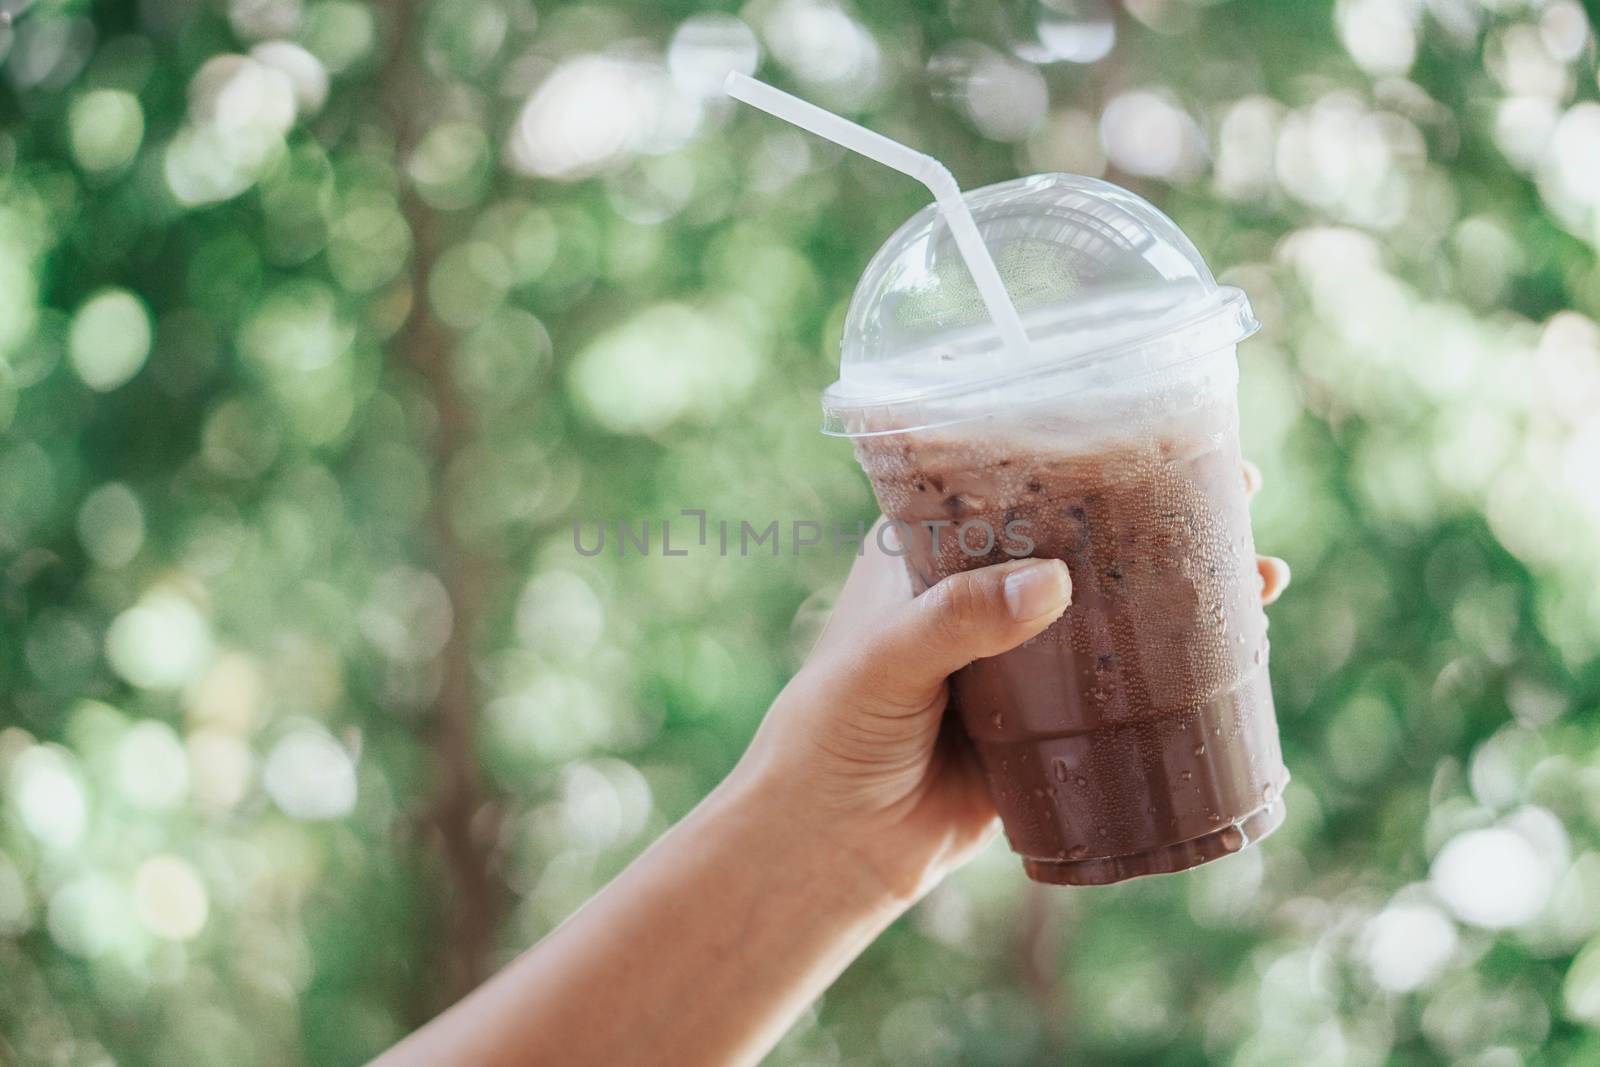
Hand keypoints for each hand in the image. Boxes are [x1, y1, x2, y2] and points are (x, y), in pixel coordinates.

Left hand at [735, 462, 1289, 903]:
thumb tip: (1052, 582)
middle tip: (1242, 493)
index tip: (1160, 434)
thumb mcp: (884, 661)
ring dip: (1185, 593)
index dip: (1087, 457)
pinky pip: (1124, 691)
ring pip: (1116, 615)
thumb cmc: (831, 735)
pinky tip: (1234, 655)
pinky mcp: (1051, 727)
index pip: (1018, 486)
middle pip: (1086, 543)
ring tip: (1260, 573)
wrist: (833, 846)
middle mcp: (985, 596)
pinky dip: (1177, 672)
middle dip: (1161, 519)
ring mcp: (1023, 661)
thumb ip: (957, 619)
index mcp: (933, 556)